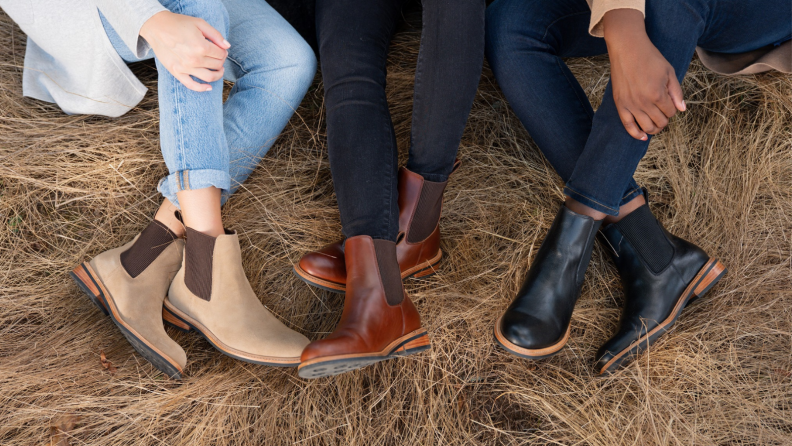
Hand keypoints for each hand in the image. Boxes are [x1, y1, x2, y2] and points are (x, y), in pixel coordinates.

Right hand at [139, 11, 229, 91]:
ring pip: (209, 77)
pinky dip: (202, 88)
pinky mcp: (177, 72)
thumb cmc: (178, 24)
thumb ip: (216, 35)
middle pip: (217, 65)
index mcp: (201, 46)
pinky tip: (209, 87)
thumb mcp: (200, 23)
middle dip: (221, 61)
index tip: (221, 49)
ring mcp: (185, 68)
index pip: (221, 54)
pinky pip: (192, 85)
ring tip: (218, 70)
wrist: (156, 27)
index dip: (223, 51)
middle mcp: (194, 59)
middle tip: (218, 56)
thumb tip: (227, 46)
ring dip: (218, 75)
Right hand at [602, 9, 684, 139]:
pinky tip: (643, 136)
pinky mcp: (620, 105)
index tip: (670, 102)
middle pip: (660, 122)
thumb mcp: (669, 72)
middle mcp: (644, 102)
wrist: (627, 49)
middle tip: (664, 113)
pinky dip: (636, 133)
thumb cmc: (649, 58)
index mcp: (657, 94)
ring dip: (654, 128)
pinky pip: (628, 125)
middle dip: (665, 120)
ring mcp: (631, 105)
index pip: (671, 112)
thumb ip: (676, 92)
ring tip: (656, 124)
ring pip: (646, 127)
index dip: (673, 109)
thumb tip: (682, 109)